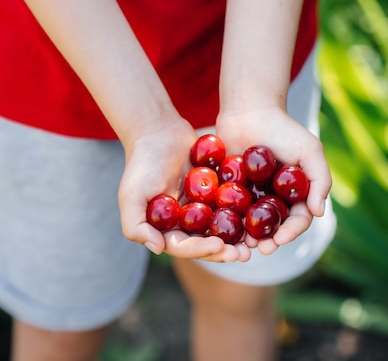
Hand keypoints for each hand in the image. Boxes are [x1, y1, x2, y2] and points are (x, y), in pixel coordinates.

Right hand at [118, 118, 250, 261]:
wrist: (159, 132)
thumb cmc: (142, 164)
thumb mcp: (131, 195)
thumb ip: (135, 226)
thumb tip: (158, 248)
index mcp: (166, 229)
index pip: (185, 247)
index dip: (202, 250)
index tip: (219, 246)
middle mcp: (185, 223)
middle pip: (207, 243)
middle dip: (224, 251)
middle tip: (243, 254)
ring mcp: (202, 209)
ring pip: (222, 228)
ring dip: (237, 239)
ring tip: (252, 243)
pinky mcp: (215, 193)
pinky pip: (231, 206)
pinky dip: (242, 214)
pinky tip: (257, 216)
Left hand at [216, 106, 331, 254]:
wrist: (249, 112)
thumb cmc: (284, 130)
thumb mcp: (310, 151)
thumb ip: (320, 180)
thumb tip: (319, 212)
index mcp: (296, 195)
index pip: (297, 220)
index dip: (291, 233)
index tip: (280, 240)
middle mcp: (275, 200)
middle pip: (274, 228)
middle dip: (269, 242)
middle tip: (261, 249)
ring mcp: (251, 198)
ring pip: (250, 225)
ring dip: (248, 238)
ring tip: (242, 246)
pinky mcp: (230, 193)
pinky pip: (229, 212)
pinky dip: (227, 224)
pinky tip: (222, 231)